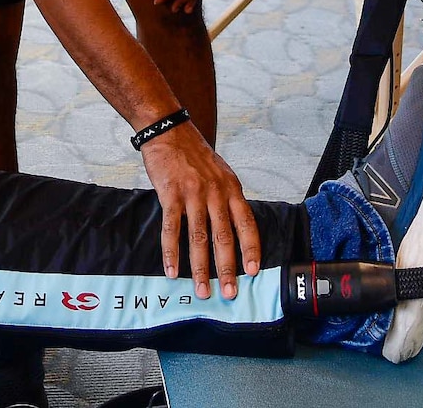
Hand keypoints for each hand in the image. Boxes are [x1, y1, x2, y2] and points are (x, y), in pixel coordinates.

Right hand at [140, 122, 260, 300]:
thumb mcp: (220, 172)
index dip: (251, 248)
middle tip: (230, 292)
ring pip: (199, 238)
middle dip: (228, 268)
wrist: (169, 130)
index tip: (253, 271)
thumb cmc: (193, 154)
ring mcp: (193, 194)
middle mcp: (215, 192)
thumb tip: (233, 226)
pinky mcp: (171, 195)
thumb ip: (226, 197)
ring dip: (201, 268)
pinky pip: (172, 229)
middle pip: (224, 236)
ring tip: (203, 290)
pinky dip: (172, 252)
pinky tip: (172, 270)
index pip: (246, 223)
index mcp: (231, 188)